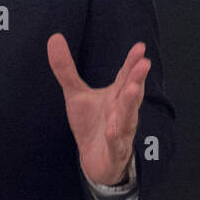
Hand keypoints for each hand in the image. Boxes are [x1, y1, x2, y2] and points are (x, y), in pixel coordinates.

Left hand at [47, 33, 148, 185]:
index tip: (140, 46)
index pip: (126, 76)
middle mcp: (122, 111)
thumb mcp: (75, 94)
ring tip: (131, 89)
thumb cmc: (91, 124)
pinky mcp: (114, 152)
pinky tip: (112, 130)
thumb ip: (65, 68)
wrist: (95, 162)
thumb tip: (55, 37)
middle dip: (137, 78)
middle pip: (131, 93)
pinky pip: (116, 144)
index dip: (132, 62)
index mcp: (116, 96)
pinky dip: (115, 137)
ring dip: (130, 104)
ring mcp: (121, 132)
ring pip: (128, 117)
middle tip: (144, 63)